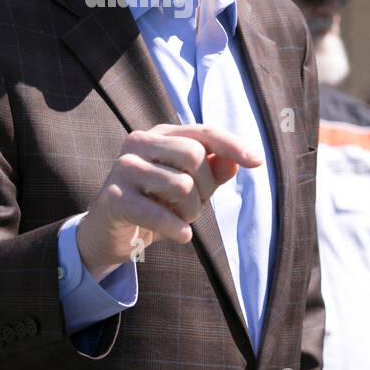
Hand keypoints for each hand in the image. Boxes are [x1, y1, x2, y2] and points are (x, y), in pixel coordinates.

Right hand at [75, 124, 261, 281]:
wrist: (111, 233)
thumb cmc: (155, 204)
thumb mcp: (190, 188)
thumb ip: (213, 172)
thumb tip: (237, 160)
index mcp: (159, 135)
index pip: (203, 132)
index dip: (233, 144)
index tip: (257, 161)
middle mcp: (139, 142)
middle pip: (194, 155)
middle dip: (205, 188)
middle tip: (193, 207)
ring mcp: (123, 168)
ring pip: (181, 184)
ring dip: (190, 212)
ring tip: (180, 220)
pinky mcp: (114, 197)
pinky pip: (158, 213)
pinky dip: (177, 229)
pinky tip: (182, 236)